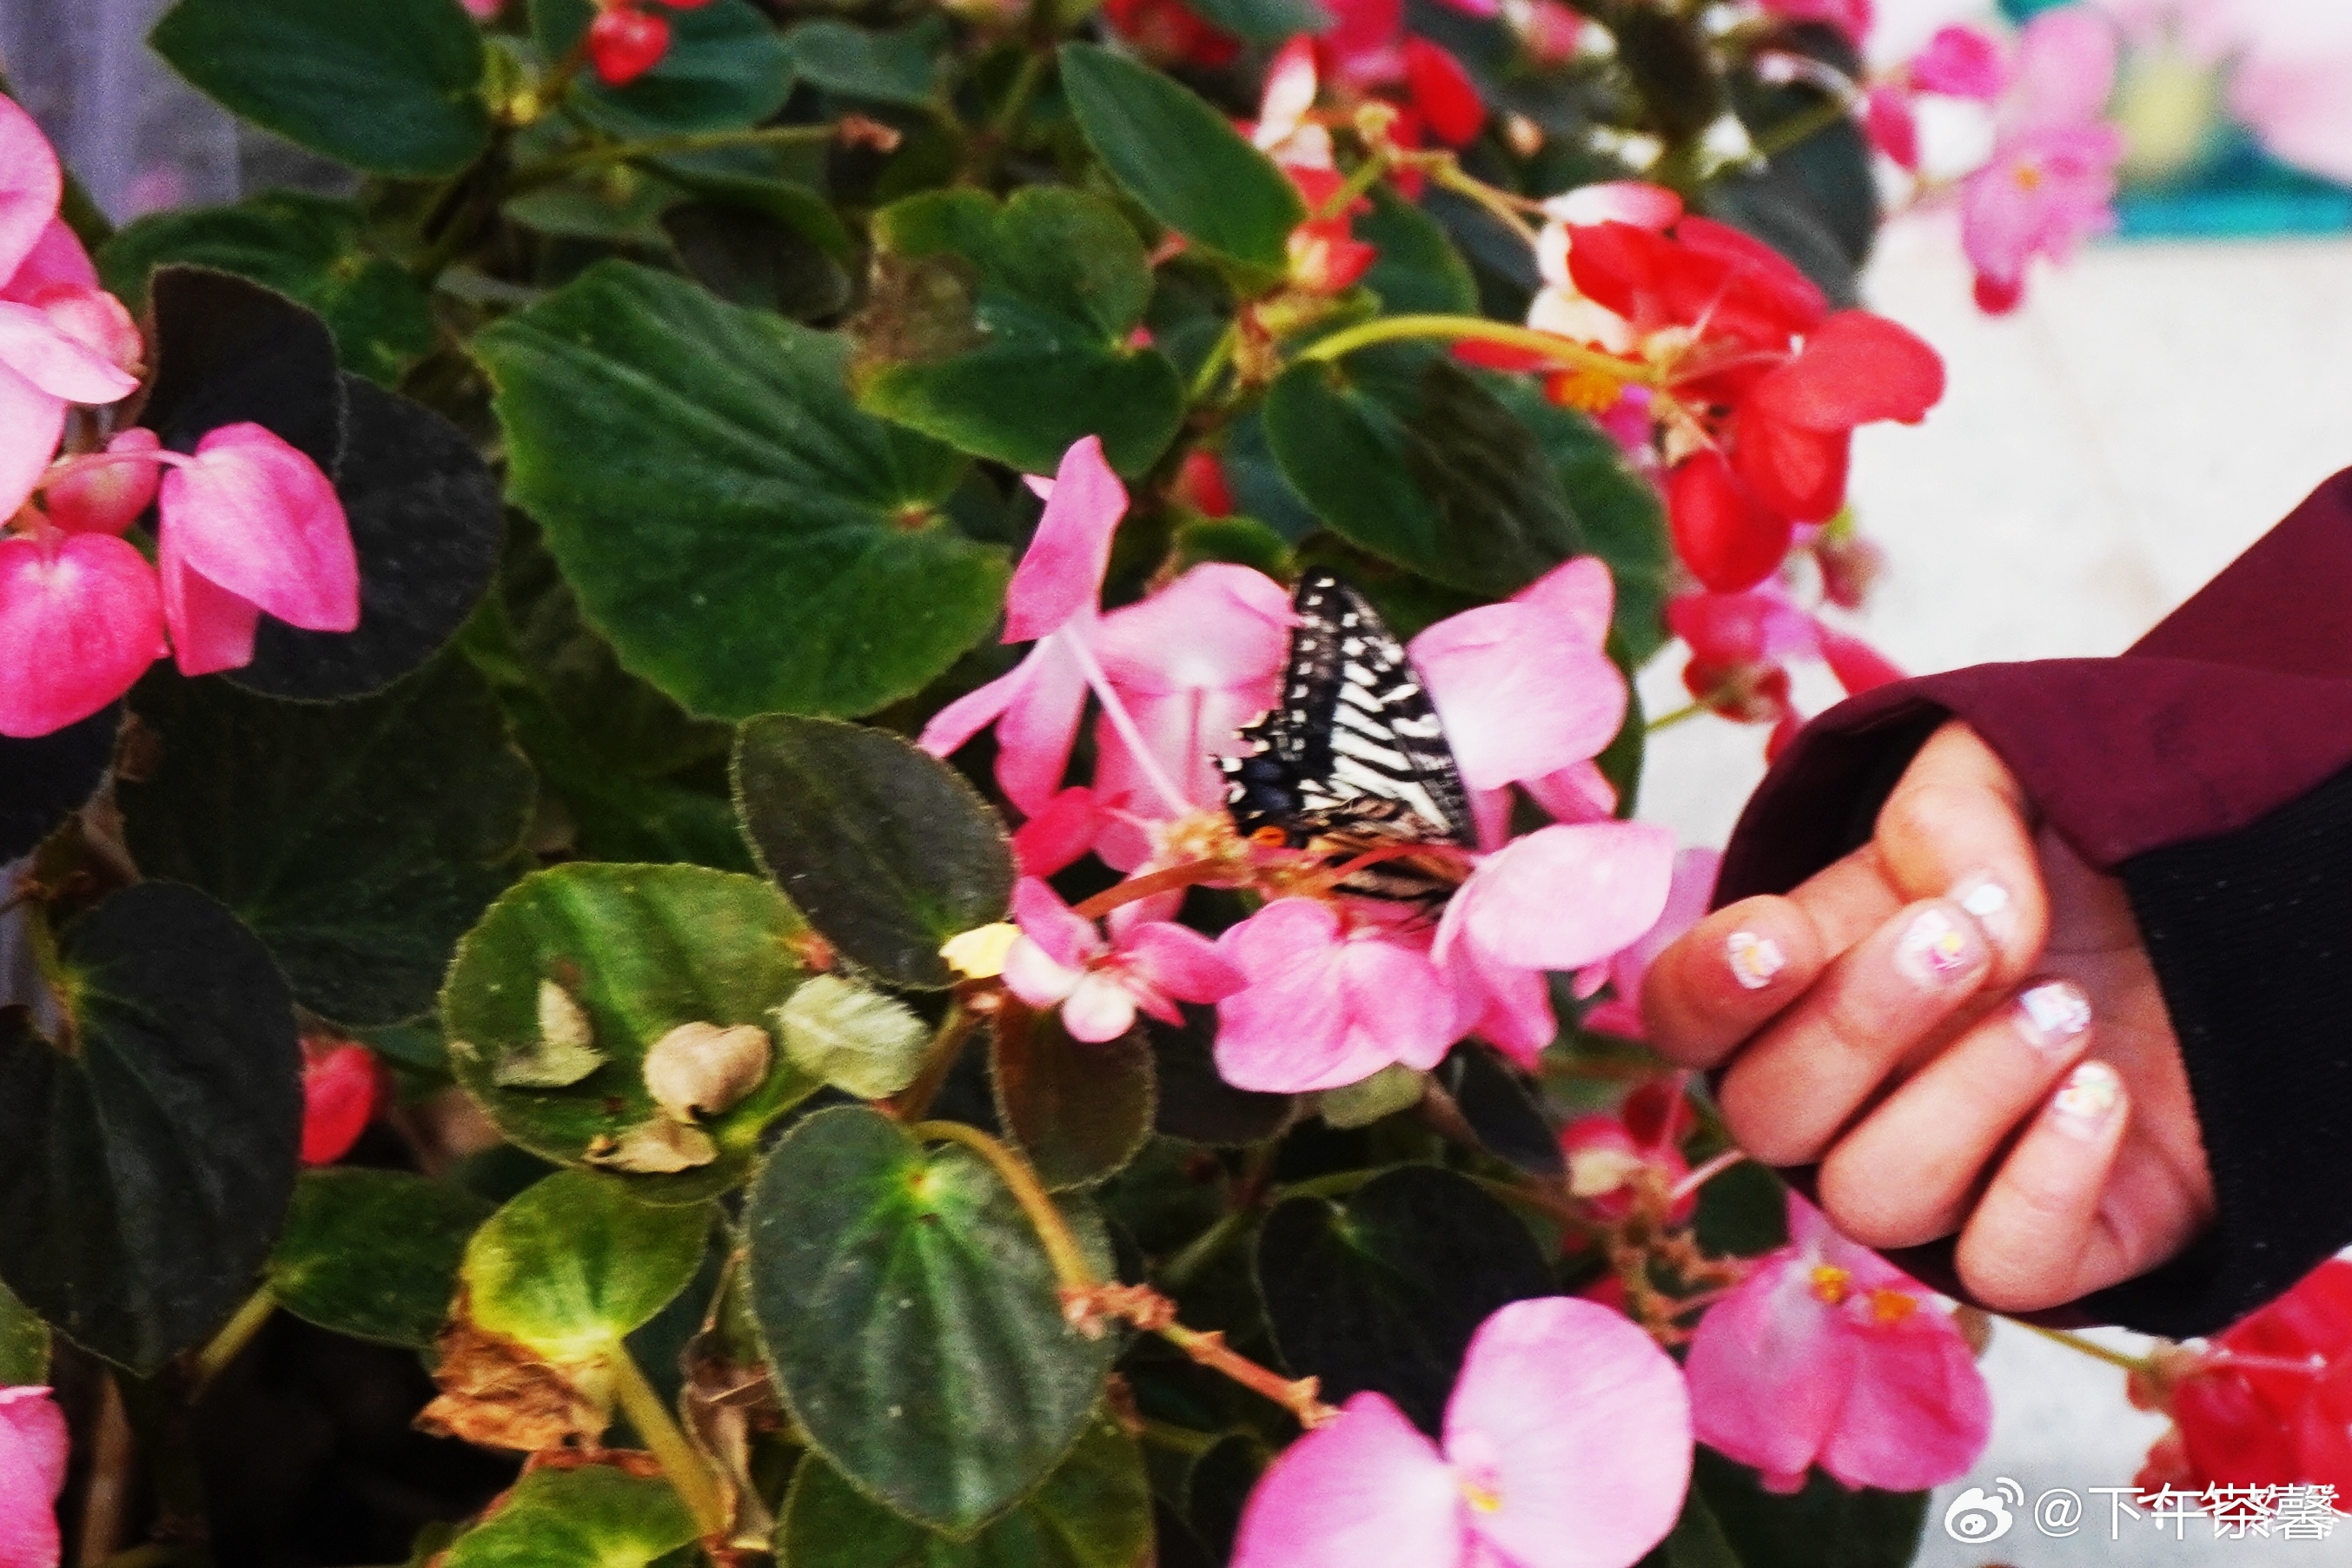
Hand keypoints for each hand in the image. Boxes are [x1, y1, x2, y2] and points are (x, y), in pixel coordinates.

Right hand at [1640, 722, 2215, 1312]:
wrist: (2216, 934)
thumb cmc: (2067, 864)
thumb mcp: (1999, 781)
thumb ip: (1947, 810)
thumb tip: (1960, 907)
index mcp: (1793, 990)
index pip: (1686, 1018)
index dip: (1708, 990)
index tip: (1777, 934)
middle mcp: (1838, 1104)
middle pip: (1767, 1115)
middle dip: (1855, 1025)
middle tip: (1960, 941)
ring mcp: (1935, 1186)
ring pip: (1874, 1198)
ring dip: (1965, 1095)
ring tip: (2061, 1007)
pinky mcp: (2044, 1249)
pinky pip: (2001, 1269)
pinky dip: (2044, 1184)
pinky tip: (2100, 1092)